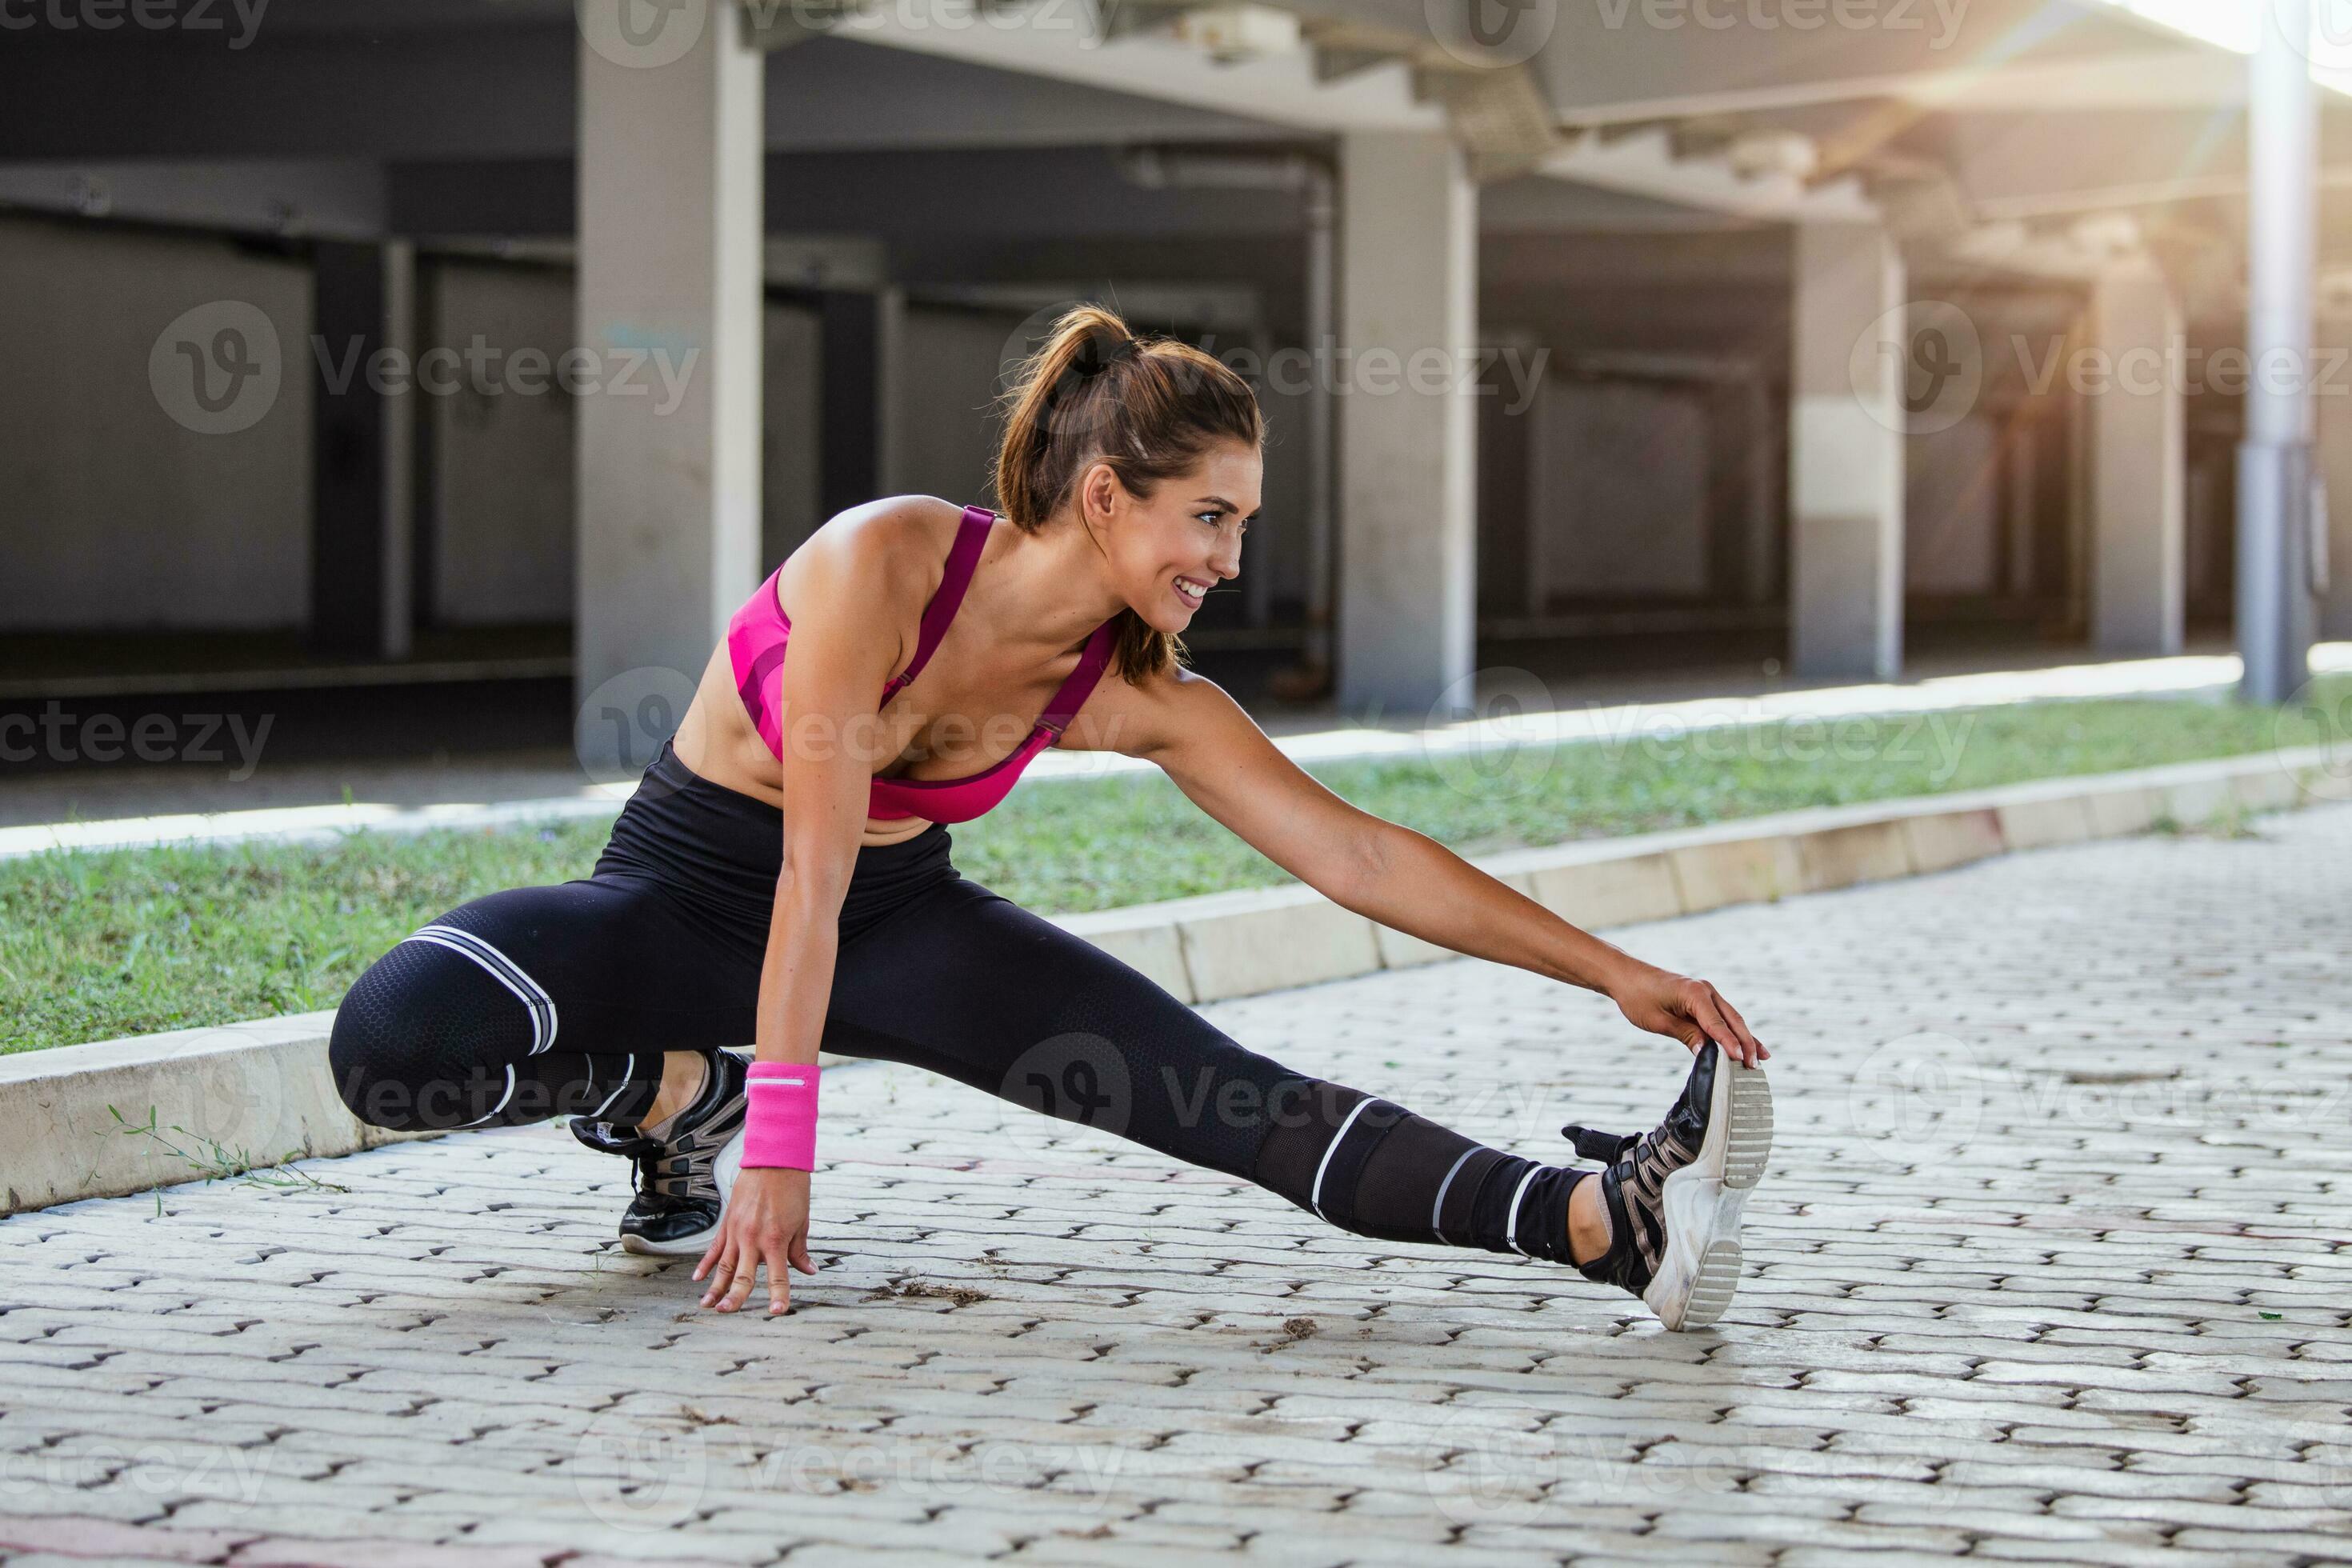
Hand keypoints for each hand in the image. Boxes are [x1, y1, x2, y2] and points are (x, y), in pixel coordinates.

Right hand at [694, 1166, 816, 1314]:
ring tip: (707, 1305)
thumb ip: (799, 1250)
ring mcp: (737, 1231)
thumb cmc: (792, 1189)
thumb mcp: (801, 1221)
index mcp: (775, 1240)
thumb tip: (809, 1270)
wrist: (774, 1160)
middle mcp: (753, 1238)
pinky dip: (706, 1264)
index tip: (777, 1312)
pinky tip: (698, 1278)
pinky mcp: (727, 1223)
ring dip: (715, 1287)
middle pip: (743, 1275)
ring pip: (724, 1265)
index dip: (778, 1296)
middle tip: (726, 1312)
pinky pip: (715, 1248)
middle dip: (735, 1296)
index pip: (778, 1276)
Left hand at [1610, 964, 1768, 1066]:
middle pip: (1732, 1020)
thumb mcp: (1658, 1021)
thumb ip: (1685, 1034)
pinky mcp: (1701, 999)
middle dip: (1746, 1043)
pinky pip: (1722, 1017)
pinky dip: (1733, 1031)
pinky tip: (1745, 1044)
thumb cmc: (1637, 997)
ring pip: (1731, 1019)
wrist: (1625, 976)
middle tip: (1754, 1066)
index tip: (1741, 1060)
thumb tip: (1707, 1051)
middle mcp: (1706, 991)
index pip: (1717, 1024)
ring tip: (1760, 1058)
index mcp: (1695, 993)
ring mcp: (1706, 993)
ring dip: (1745, 1038)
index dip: (1730, 1043)